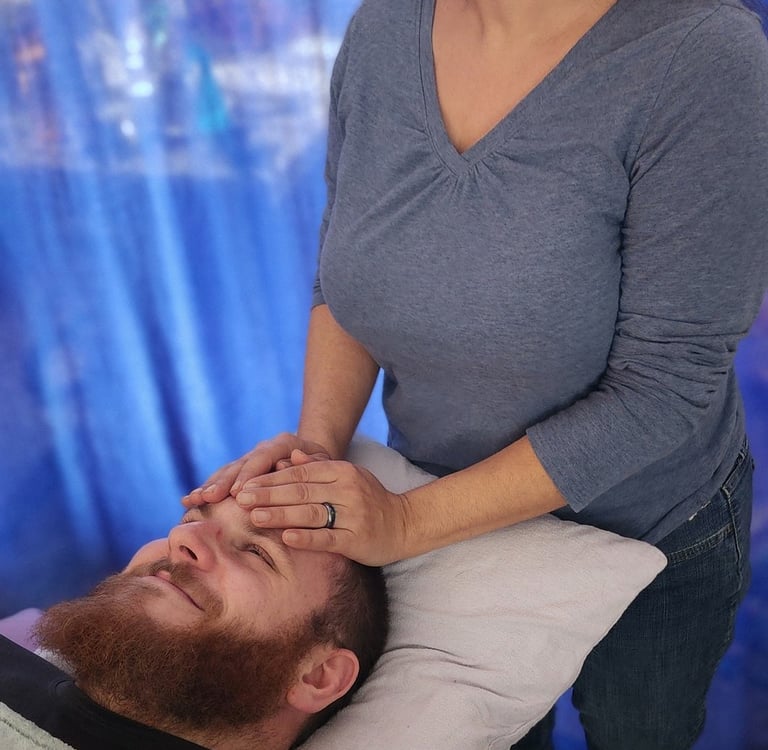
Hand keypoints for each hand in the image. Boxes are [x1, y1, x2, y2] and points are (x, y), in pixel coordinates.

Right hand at [182, 433, 330, 506]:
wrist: (315, 458)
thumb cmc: (323, 466)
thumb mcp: (325, 464)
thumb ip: (312, 462)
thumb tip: (294, 460)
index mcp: (284, 443)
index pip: (264, 457)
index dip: (250, 475)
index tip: (238, 492)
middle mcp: (262, 449)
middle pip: (240, 464)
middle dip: (223, 482)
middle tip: (209, 498)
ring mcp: (249, 460)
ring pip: (227, 471)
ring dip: (209, 486)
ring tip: (193, 500)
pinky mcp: (240, 472)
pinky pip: (221, 479)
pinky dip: (206, 489)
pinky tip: (188, 500)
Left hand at [235, 453, 412, 565]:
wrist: (403, 524)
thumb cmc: (368, 500)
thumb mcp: (346, 477)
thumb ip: (318, 467)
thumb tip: (290, 456)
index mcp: (343, 471)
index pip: (300, 473)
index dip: (271, 479)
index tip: (245, 486)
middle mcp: (348, 490)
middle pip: (301, 491)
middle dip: (268, 495)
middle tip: (241, 500)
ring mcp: (354, 515)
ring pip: (311, 513)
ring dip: (280, 515)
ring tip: (254, 518)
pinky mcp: (357, 539)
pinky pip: (328, 538)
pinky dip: (306, 538)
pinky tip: (286, 538)